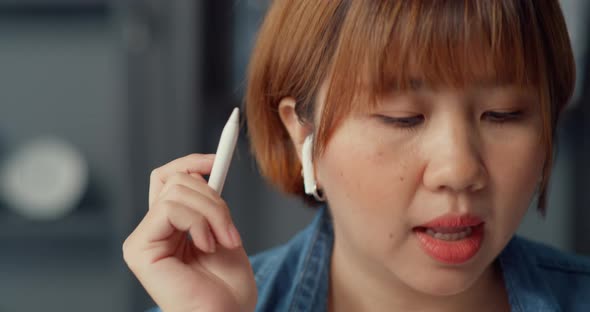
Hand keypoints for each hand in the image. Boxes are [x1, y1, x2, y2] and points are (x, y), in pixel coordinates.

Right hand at [123, 154, 256, 311]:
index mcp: (169, 226)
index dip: (191, 163)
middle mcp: (151, 230)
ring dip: (212, 212)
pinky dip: (198, 222)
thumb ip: (208, 202)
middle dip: (213, 198)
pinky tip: (206, 246)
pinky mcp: (139, 249)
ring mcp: (142, 239)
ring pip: (176, 190)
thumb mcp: (222, 230)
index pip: (168, 178)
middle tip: (230, 231)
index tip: (218, 160)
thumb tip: (205, 168)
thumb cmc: (228, 286)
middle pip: (175, 179)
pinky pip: (170, 208)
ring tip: (222, 242)